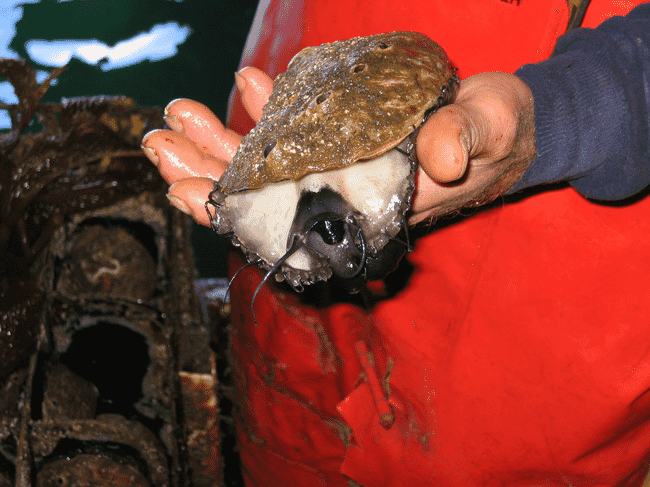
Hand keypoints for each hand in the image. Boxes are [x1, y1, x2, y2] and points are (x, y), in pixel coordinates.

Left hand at [141, 69, 535, 226]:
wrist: (506, 122)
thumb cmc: (501, 131)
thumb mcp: (494, 129)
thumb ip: (469, 137)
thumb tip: (440, 150)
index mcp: (373, 207)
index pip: (292, 222)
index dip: (236, 214)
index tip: (184, 194)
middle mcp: (346, 193)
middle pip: (263, 195)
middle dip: (207, 172)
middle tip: (158, 146)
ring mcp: (341, 165)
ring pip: (270, 165)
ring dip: (221, 142)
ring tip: (177, 116)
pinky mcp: (346, 137)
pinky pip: (297, 131)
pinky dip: (269, 110)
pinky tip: (248, 83)